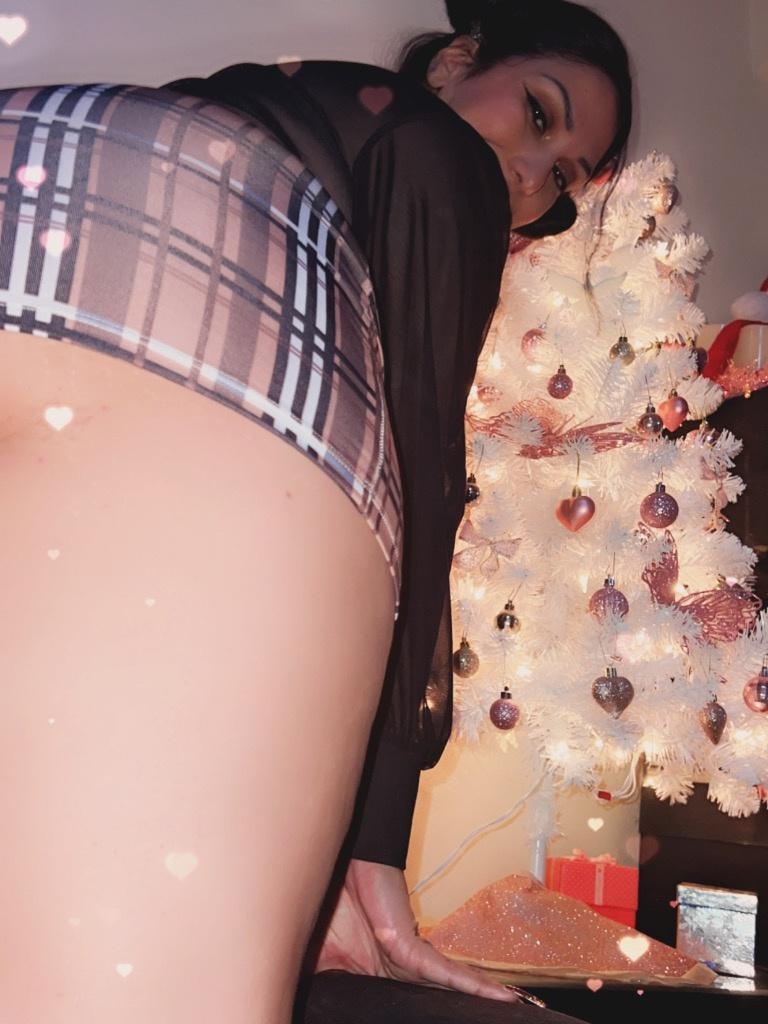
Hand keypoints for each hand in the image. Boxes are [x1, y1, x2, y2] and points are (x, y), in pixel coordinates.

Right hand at [310, 857, 516, 1002]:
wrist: (330, 873)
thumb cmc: (328, 909)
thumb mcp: (322, 962)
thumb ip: (334, 985)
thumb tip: (330, 1007)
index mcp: (383, 975)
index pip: (413, 1000)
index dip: (429, 1012)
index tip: (448, 1019)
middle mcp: (402, 968)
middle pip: (437, 997)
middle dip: (464, 1009)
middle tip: (505, 1014)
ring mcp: (409, 957)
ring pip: (451, 987)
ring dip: (482, 999)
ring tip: (515, 1007)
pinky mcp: (411, 947)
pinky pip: (445, 973)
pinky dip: (472, 986)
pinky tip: (499, 996)